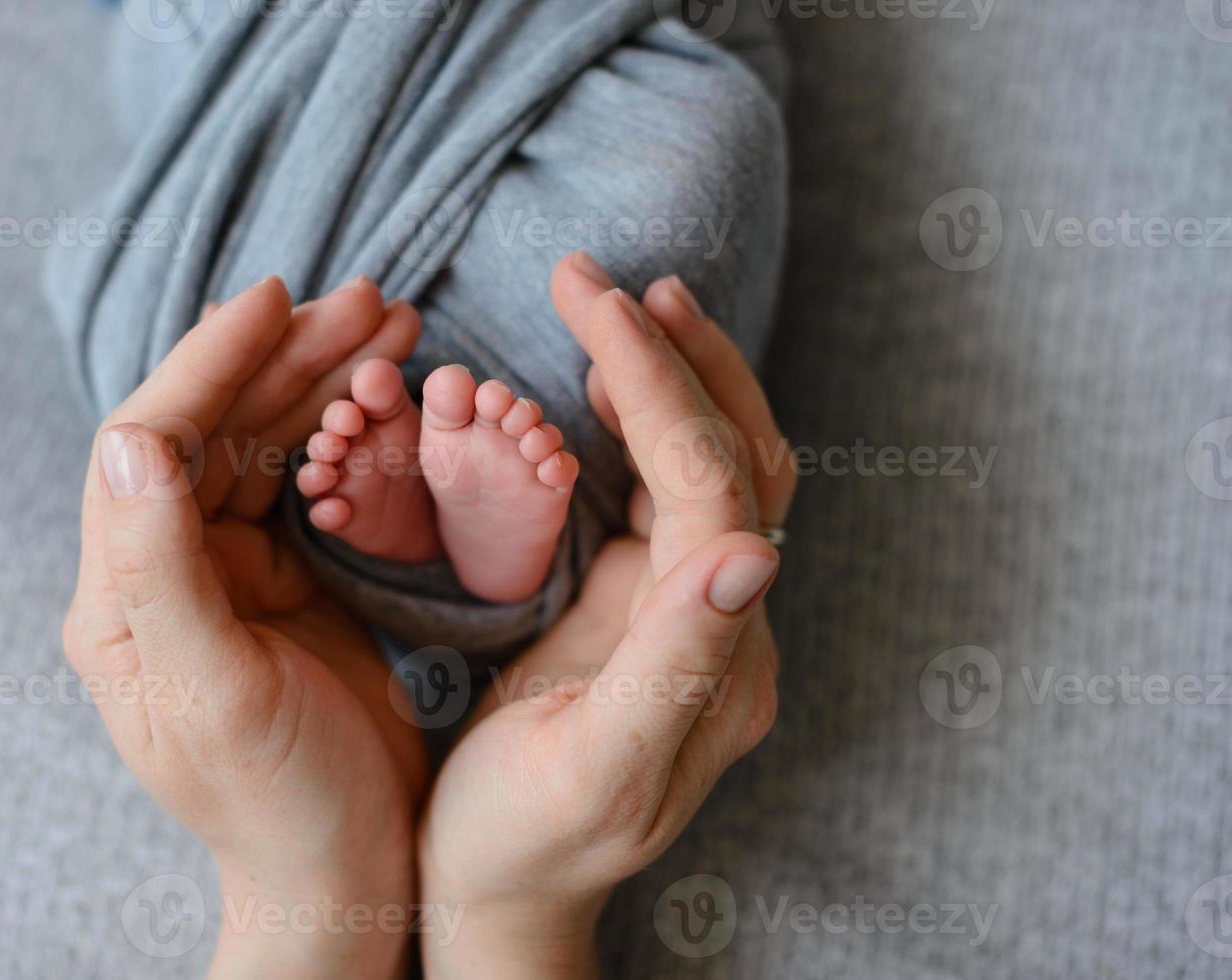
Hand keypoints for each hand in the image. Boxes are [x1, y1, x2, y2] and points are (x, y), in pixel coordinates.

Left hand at [62, 277, 424, 978]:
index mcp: (122, 596)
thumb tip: (126, 441)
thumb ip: (161, 569)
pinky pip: (311, 483)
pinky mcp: (288, 582)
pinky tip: (389, 395)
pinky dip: (349, 432)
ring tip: (392, 323)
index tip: (273, 300)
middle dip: (285, 357)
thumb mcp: (214, 692)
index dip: (207, 363)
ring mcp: (229, 574)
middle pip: (215, 428)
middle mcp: (166, 571)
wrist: (346, 872)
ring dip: (323, 380)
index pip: (150, 444)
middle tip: (367, 299)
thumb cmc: (277, 800)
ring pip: (266, 444)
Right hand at [418, 253, 796, 977]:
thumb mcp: (593, 765)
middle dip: (684, 359)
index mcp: (714, 659)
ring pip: (722, 471)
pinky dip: (648, 428)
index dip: (659, 382)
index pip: (712, 483)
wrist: (504, 897)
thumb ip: (676, 662)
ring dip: (682, 382)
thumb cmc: (520, 840)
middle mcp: (726, 630)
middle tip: (612, 283)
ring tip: (626, 311)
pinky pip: (673, 497)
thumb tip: (753, 550)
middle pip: (745, 461)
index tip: (593, 299)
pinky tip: (609, 392)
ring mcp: (695, 620)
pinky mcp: (655, 616)